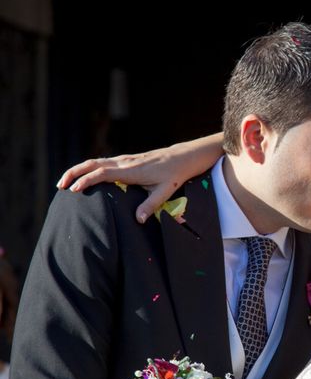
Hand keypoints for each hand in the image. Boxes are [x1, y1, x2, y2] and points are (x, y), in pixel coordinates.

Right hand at [56, 133, 223, 222]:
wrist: (182, 157)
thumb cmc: (174, 175)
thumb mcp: (165, 192)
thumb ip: (150, 206)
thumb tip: (138, 221)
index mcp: (131, 171)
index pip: (103, 173)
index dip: (87, 180)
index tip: (74, 190)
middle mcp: (125, 162)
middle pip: (92, 163)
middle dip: (74, 173)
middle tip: (60, 186)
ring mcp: (124, 159)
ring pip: (95, 161)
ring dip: (79, 170)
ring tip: (65, 183)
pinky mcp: (126, 160)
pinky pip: (102, 162)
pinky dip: (88, 168)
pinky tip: (83, 178)